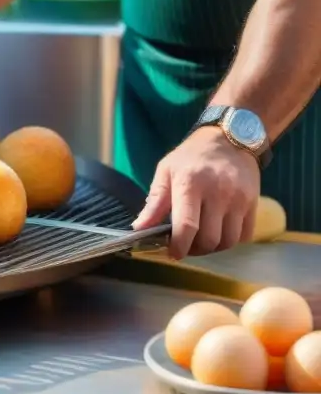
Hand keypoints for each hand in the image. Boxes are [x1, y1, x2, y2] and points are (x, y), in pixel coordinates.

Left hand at [133, 128, 260, 258]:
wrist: (229, 139)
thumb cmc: (191, 157)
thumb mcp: (166, 171)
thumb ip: (154, 202)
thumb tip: (139, 228)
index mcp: (191, 184)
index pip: (187, 225)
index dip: (179, 246)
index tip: (172, 253)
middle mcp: (218, 193)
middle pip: (209, 239)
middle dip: (194, 250)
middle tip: (185, 245)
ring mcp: (239, 199)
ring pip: (227, 242)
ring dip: (212, 248)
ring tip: (200, 240)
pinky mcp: (254, 203)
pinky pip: (244, 236)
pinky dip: (230, 241)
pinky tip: (218, 232)